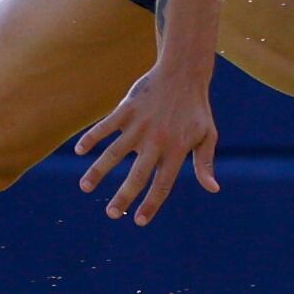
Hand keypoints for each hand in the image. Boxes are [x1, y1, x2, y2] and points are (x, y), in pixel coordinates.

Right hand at [74, 67, 220, 224]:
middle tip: (111, 214)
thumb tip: (213, 189)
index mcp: (177, 149)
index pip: (163, 183)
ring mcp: (139, 125)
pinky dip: (91, 138)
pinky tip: (80, 151)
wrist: (182, 72)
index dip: (151, 204)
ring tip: (85, 187)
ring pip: (114, 153)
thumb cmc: (195, 109)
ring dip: (98, 171)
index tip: (138, 221)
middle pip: (137, 175)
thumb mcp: (207, 135)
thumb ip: (205, 163)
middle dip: (123, 197)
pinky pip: (105, 126)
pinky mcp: (126, 109)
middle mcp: (156, 140)